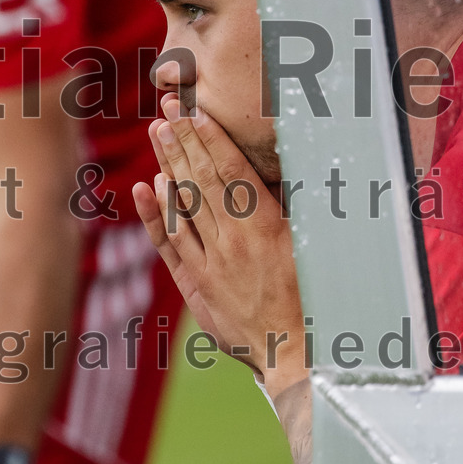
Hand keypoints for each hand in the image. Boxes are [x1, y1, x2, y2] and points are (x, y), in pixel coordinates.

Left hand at [133, 95, 306, 393]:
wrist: (296, 354)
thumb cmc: (315, 297)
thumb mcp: (315, 243)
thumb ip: (297, 203)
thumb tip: (287, 162)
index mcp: (265, 226)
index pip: (231, 170)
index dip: (210, 138)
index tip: (194, 111)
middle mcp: (232, 239)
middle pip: (201, 179)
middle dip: (183, 140)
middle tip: (166, 109)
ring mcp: (211, 261)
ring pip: (184, 204)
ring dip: (168, 165)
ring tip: (157, 133)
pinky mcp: (199, 283)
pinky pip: (173, 242)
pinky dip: (158, 214)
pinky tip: (147, 188)